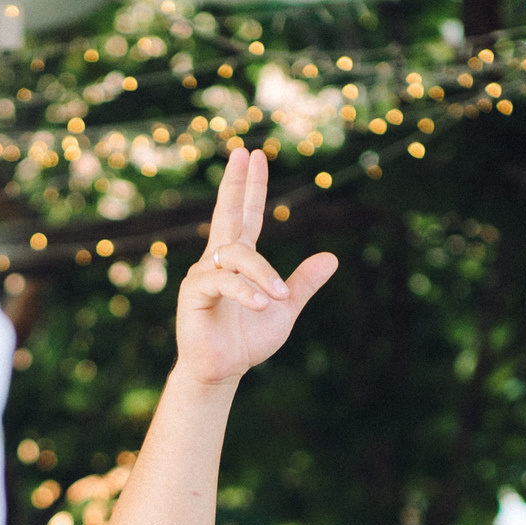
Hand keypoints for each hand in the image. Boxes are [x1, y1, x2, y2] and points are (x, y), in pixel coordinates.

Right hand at [173, 149, 336, 387]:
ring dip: (262, 274)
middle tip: (244, 153)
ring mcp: (203, 275)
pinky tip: (261, 304)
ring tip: (279, 297)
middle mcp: (217, 261)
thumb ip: (304, 282)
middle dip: (236, 184)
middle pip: (228, 214)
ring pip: (236, 255)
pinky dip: (245, 291)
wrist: (223, 370)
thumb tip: (331, 256)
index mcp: (238, 261)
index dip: (251, 187)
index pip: (246, 216)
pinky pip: (222, 282)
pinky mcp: (194, 294)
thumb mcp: (285, 308)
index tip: (255, 157)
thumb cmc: (248, 340)